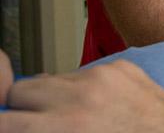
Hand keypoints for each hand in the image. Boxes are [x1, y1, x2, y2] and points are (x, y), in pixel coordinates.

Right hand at [0, 57, 163, 132]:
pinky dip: (84, 87)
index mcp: (65, 126)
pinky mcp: (122, 66)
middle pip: (21, 90)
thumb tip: (21, 123)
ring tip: (69, 116)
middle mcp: (81, 96)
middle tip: (35, 122)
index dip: (6, 123)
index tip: (10, 123)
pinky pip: (85, 72)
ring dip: (52, 95)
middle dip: (22, 107)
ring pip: (51, 78)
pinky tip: (100, 106)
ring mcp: (103, 76)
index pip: (6, 119)